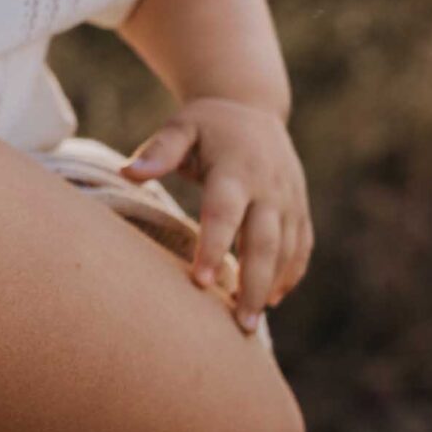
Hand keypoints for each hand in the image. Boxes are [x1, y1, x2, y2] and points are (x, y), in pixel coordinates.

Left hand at [122, 97, 313, 329]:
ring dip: (271, 285)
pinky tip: (272, 299)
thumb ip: (158, 151)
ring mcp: (289, 197)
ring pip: (286, 248)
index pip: (225, 212)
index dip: (213, 246)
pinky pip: (302, 245)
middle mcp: (269, 185)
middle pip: (264, 240)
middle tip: (238, 324)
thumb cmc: (206, 124)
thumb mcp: (181, 127)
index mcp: (236, 167)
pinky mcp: (299, 206)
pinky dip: (291, 273)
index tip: (201, 282)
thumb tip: (129, 172)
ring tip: (249, 323)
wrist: (252, 107)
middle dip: (252, 282)